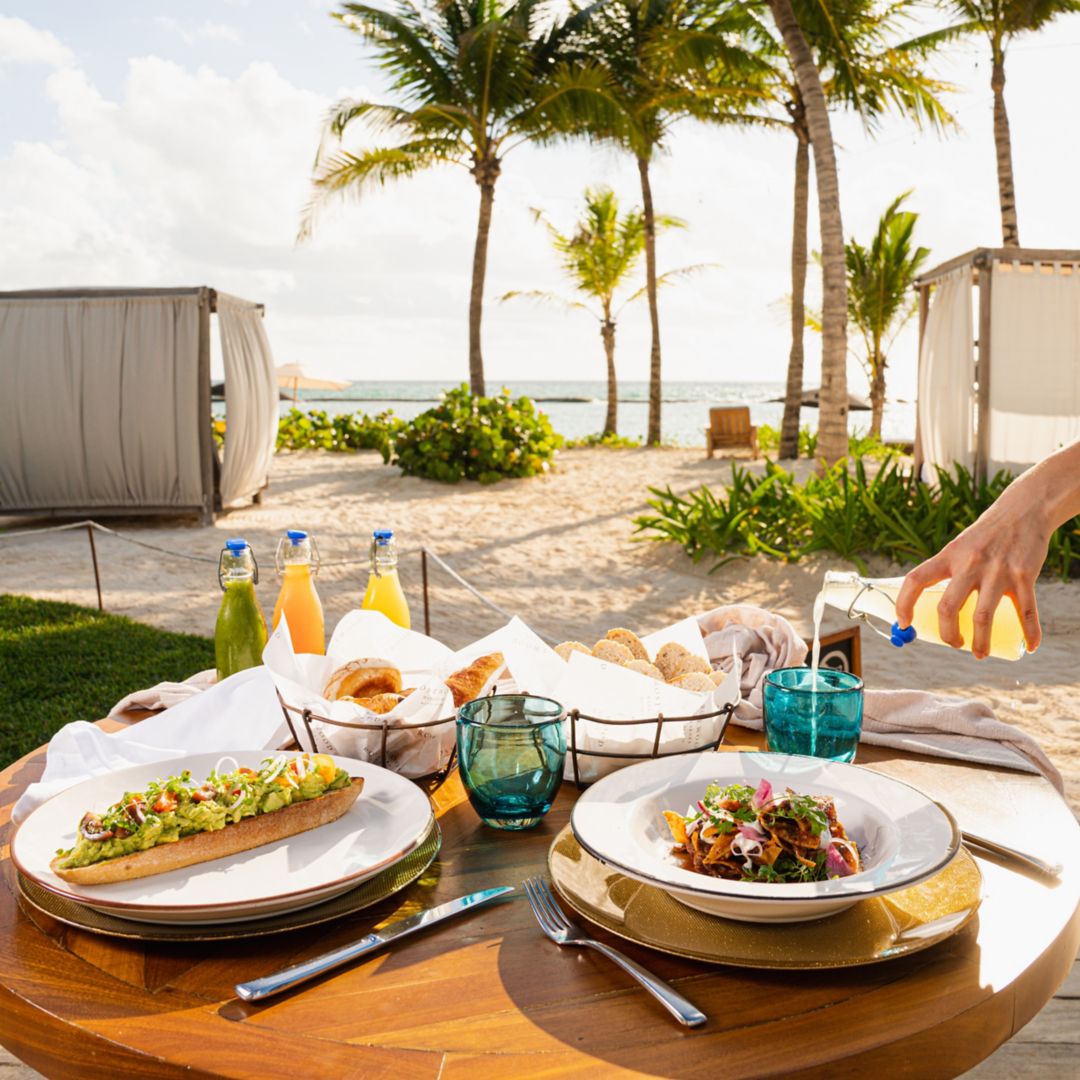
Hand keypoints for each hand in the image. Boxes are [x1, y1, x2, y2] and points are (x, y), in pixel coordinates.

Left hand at [895, 486, 1048, 658]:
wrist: (1023, 510)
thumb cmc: (986, 535)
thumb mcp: (960, 547)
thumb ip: (949, 573)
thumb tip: (936, 610)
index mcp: (948, 557)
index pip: (916, 580)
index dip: (904, 603)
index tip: (903, 623)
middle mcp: (969, 564)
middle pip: (948, 608)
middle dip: (947, 634)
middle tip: (954, 644)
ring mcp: (997, 571)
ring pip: (983, 617)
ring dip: (980, 642)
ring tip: (980, 654)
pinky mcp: (1024, 576)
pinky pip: (1026, 611)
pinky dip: (1030, 633)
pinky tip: (1031, 646)